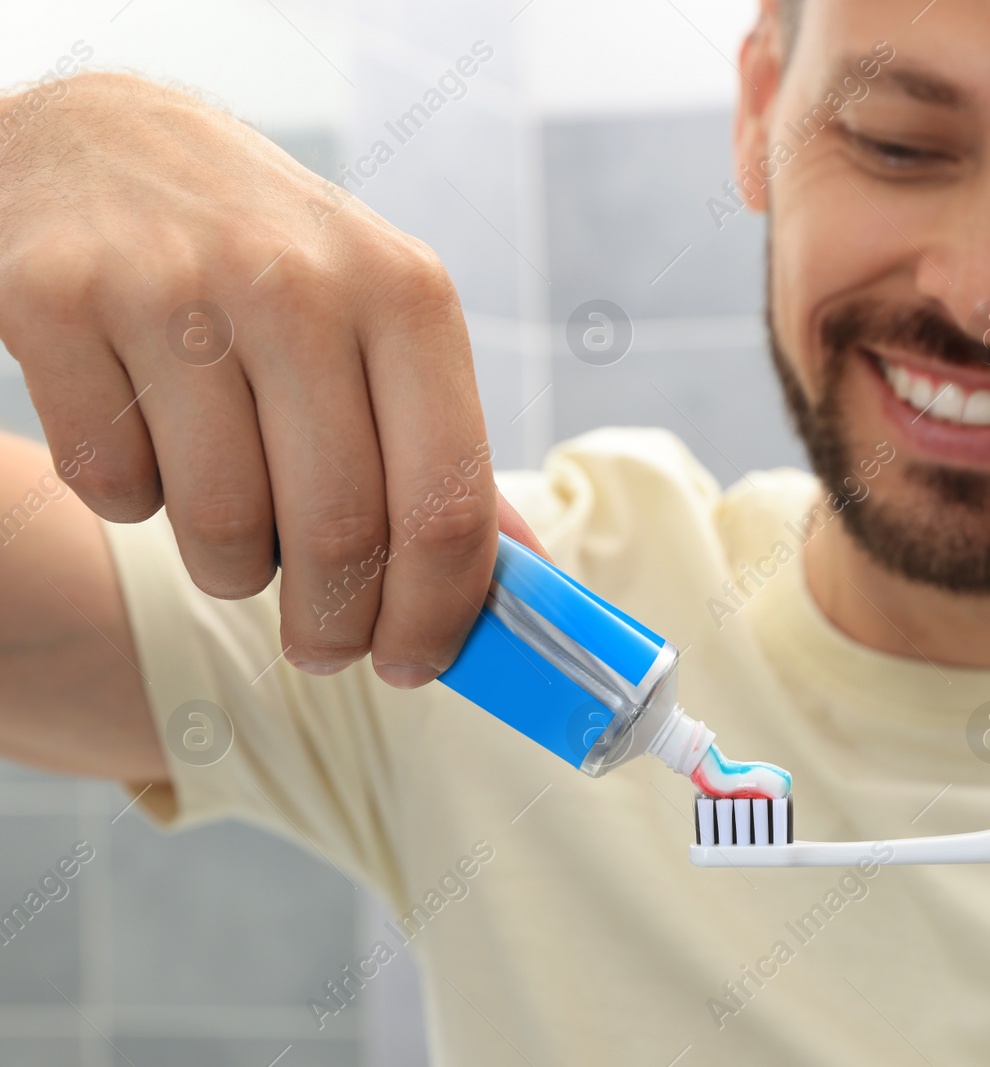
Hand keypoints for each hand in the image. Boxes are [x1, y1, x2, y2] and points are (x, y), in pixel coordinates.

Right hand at [0, 72, 537, 685]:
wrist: (105, 140)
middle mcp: (299, 282)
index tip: (418, 663)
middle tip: (323, 649)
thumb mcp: (385, 321)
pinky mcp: (57, 300)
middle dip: (336, 630)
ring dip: (233, 570)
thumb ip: (447, 446)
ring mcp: (172, 287)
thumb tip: (521, 579)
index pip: (447, 503)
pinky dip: (133, 503)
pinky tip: (148, 443)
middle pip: (340, 535)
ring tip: (235, 531)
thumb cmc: (271, 258)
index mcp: (406, 293)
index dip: (438, 613)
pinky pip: (112, 488)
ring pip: (223, 529)